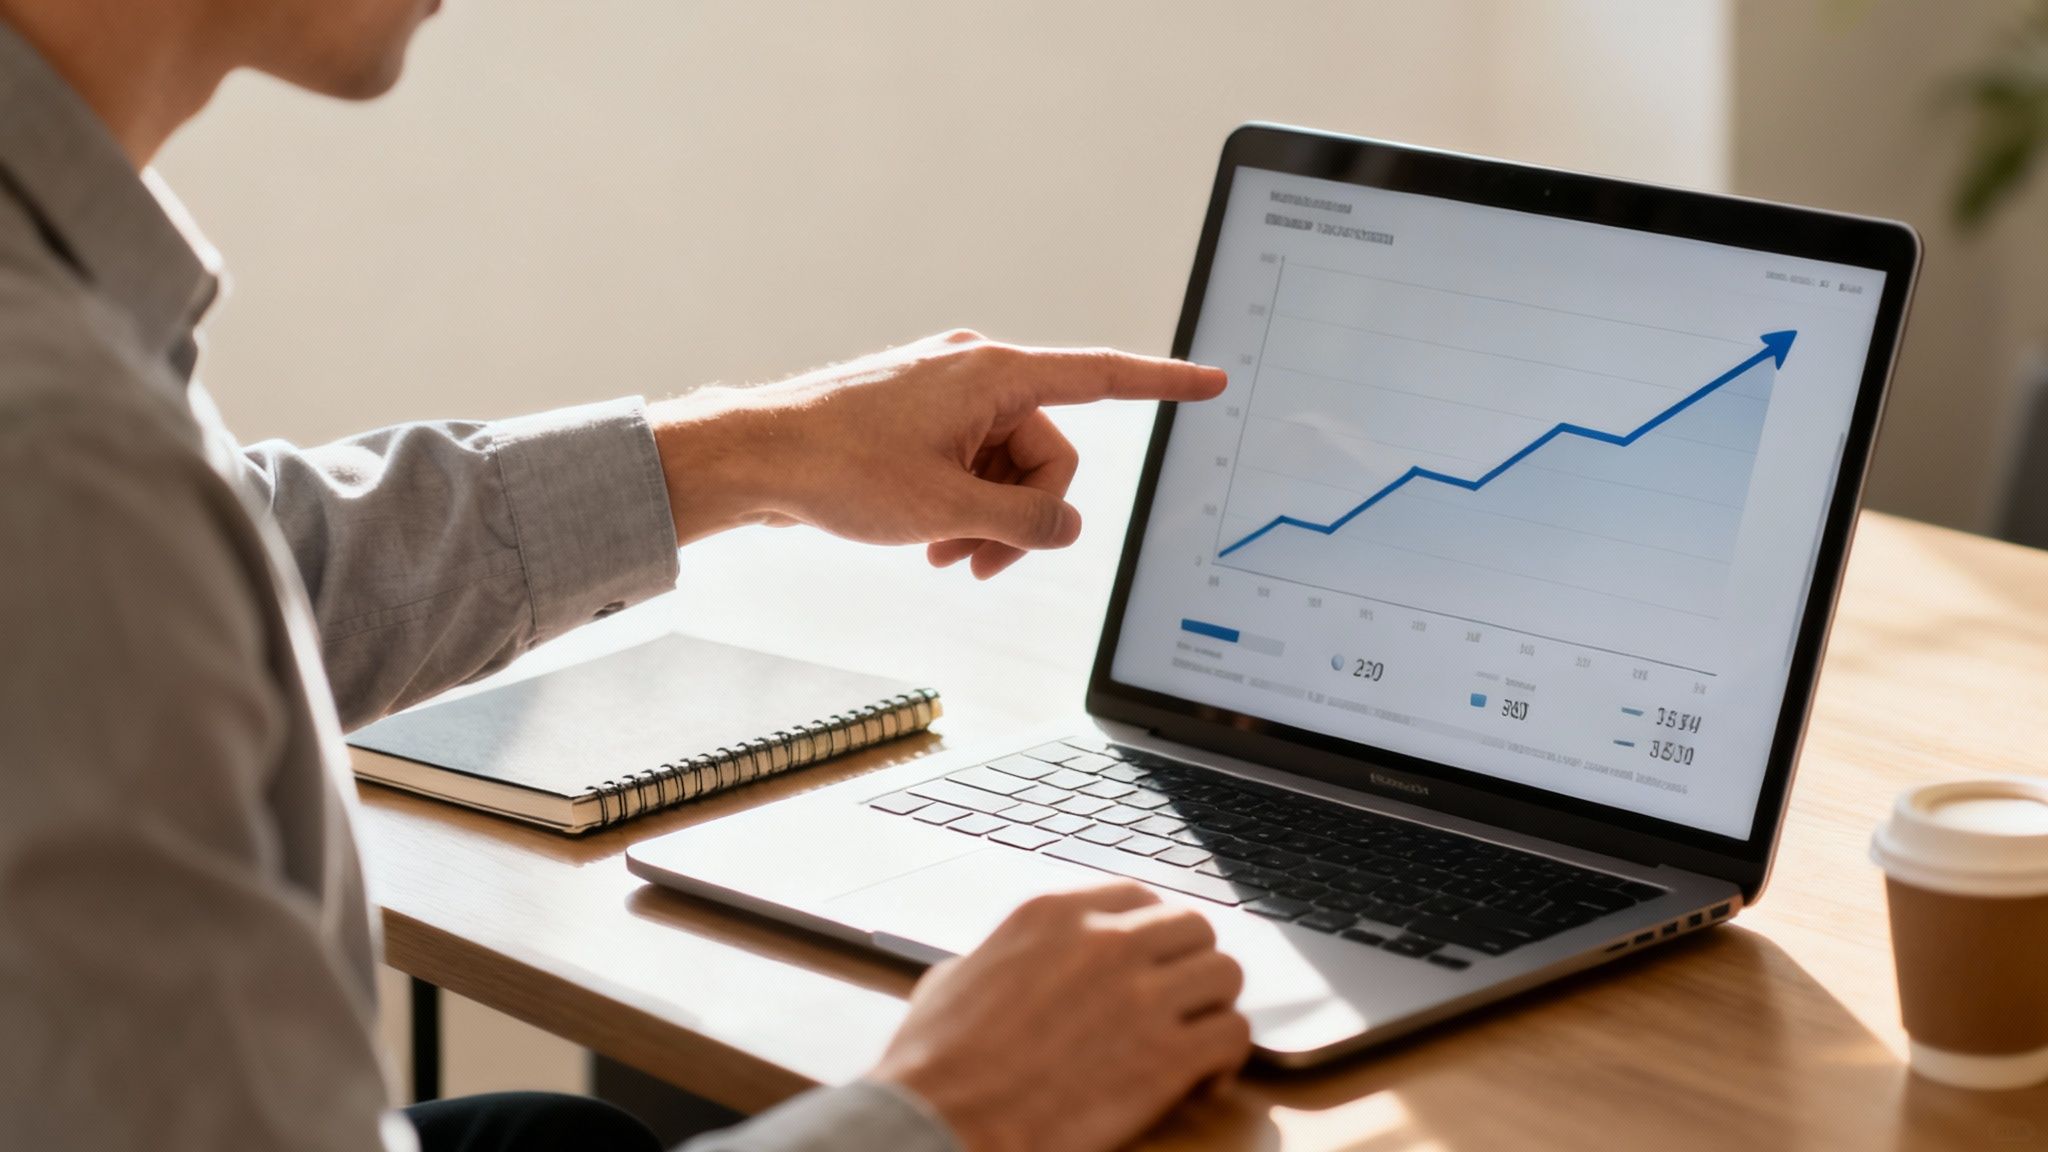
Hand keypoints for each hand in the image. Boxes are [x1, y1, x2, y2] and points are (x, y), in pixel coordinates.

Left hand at [649, 330, 1225, 577]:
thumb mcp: (948, 510)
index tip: (1211, 382)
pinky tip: (928, 540)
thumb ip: (1025, 525)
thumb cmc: (841, 468)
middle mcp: (976, 373)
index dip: (1163, 383)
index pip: (1101, 377)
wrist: (756, 457)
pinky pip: (971, 466)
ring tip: (945, 555)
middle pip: (1047, 455)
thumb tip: (1068, 531)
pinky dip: (961, 506)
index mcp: (995, 375)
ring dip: (988, 520)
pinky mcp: (921, 419)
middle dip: (1024, 516)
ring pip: (1007, 469)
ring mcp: (946, 396)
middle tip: (978, 562)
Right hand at [870, 883, 1251, 1151]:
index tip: (1150, 962)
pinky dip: (1226, 1059)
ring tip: (1191, 1042)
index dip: (1152, 934)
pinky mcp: (1166, 1057)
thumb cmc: (935, 1064)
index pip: (1141, 896)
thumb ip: (998, 956)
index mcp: (1055, 913)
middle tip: (1177, 1005)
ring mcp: (1141, 997)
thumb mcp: (953, 978)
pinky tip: (1199, 1081)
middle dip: (1189, 967)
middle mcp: (1106, 941)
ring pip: (1225, 973)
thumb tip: (999, 965)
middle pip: (1194, 927)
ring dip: (1213, 1008)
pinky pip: (1234, 1035)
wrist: (942, 1122)